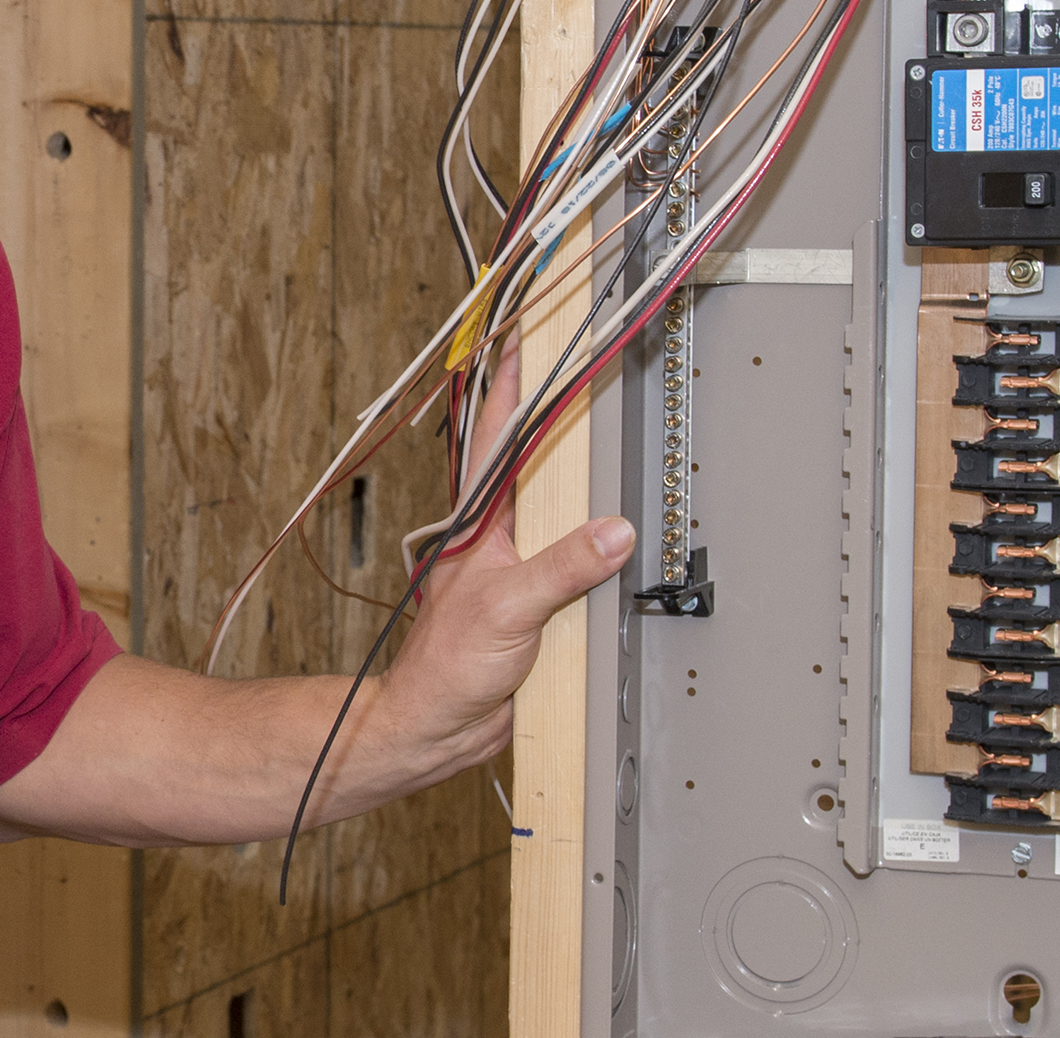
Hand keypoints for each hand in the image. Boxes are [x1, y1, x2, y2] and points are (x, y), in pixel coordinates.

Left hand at [362, 346, 633, 777]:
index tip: (537, 334)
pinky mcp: (539, 596)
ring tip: (609, 418)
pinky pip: (577, 551)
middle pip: (534, 453)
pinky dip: (601, 531)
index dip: (517, 379)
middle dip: (557, 402)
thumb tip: (613, 533)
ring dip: (581, 462)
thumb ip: (563, 568)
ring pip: (558, 498)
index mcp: (481, 520)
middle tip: (586, 357)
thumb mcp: (509, 609)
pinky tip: (622, 523)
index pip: (501, 432)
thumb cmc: (446, 667)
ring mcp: (517, 561)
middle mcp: (497, 532)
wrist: (438, 726)